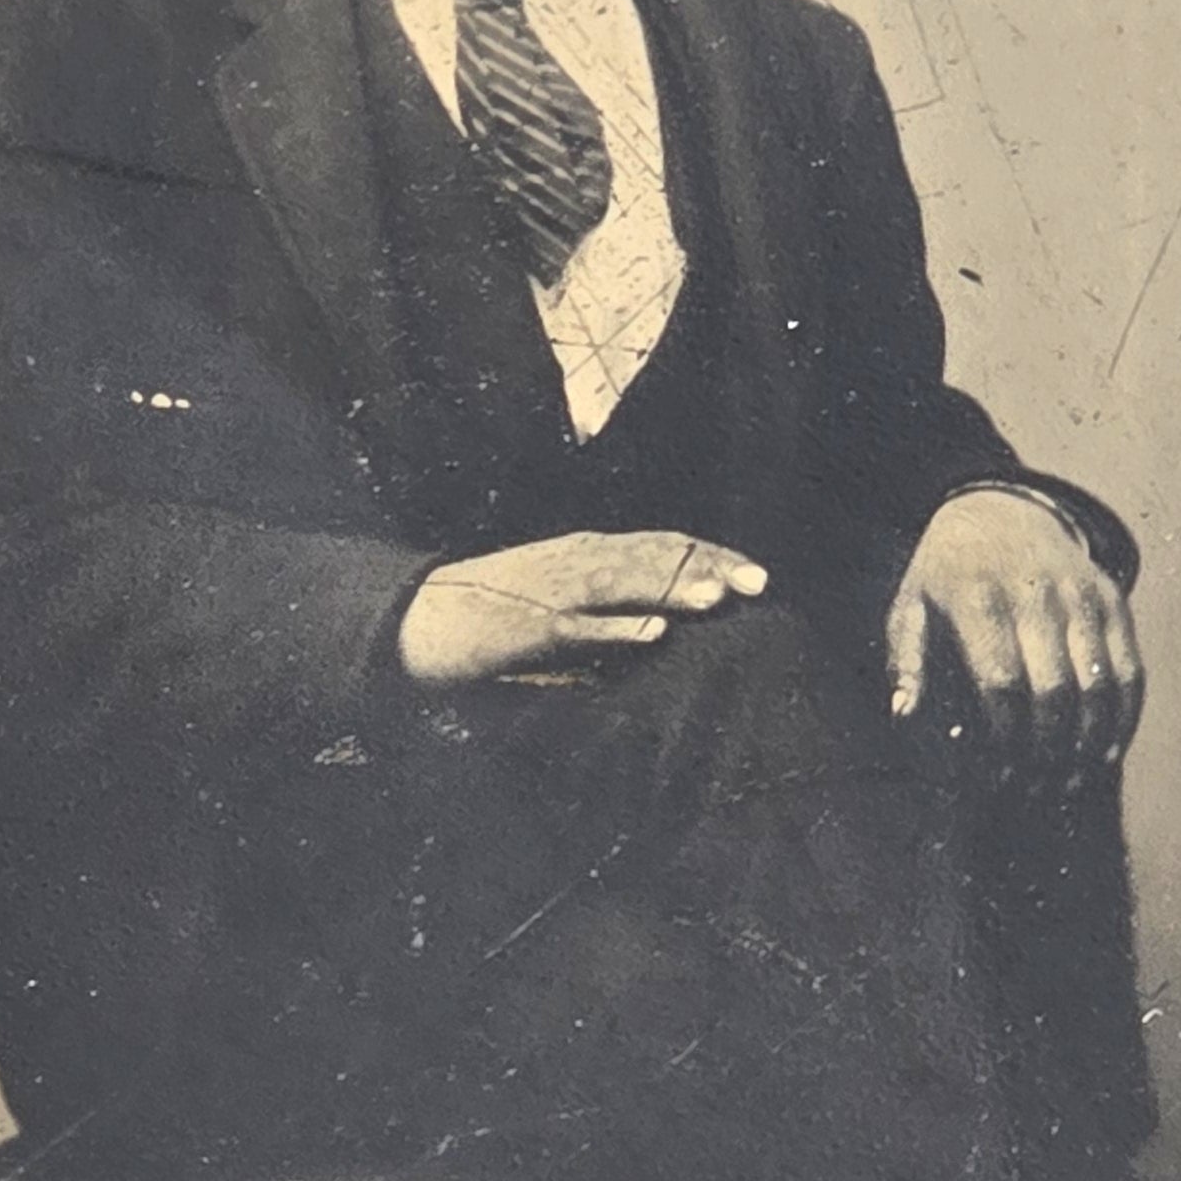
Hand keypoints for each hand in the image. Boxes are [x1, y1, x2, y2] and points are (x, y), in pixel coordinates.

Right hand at [396, 529, 767, 688]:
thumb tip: (661, 623)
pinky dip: (619, 631)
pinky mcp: (530, 628)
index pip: (662, 544)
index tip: (756, 573)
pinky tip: (654, 635)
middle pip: (652, 557)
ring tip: (718, 599)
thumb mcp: (561, 597)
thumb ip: (608, 604)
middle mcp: (577, 560)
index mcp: (588, 551)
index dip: (711, 555)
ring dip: (672, 591)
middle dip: (708, 567)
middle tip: (758, 582)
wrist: (422, 620)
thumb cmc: (496, 614)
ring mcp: (553, 591)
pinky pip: (581, 629)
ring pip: (623, 584)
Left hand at [885, 488, 1143, 774]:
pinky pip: (1131, 669)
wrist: (1002, 509)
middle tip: (1035, 792)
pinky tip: (1106, 754)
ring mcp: (1082, 594)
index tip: (996, 779)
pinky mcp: (1113, 600)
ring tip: (1069, 784)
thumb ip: (907, 661)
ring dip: (1089, 745)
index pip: (1001, 682)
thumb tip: (904, 716)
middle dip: (1047, 753)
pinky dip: (1123, 719)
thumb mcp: (911, 606)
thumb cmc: (947, 576)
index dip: (1004, 739)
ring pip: (1100, 685)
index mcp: (979, 596)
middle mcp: (1037, 592)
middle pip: (1054, 690)